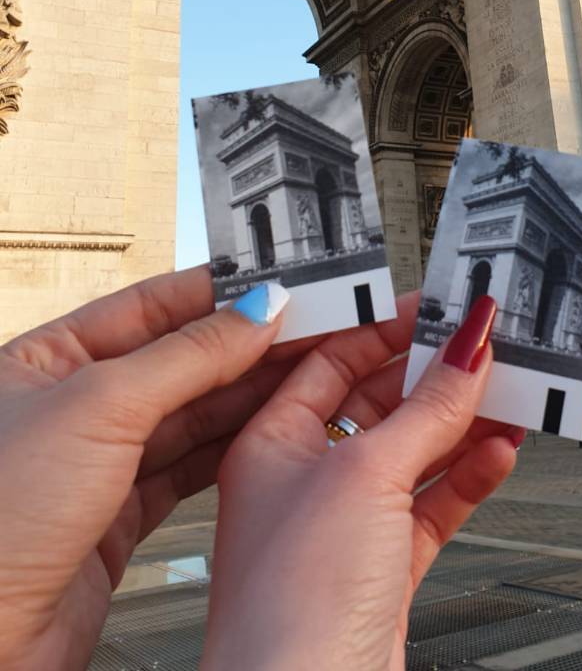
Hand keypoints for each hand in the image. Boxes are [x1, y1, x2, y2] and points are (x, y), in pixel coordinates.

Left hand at [0, 266, 331, 670]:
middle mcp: (70, 407)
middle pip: (178, 359)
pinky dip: (233, 446)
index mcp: (44, 360)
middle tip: (313, 326)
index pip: (149, 306)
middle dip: (246, 343)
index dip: (218, 293)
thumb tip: (254, 313)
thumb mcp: (99, 407)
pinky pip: (189, 467)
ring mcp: (96, 464)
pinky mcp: (118, 519)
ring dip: (250, 392)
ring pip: (190, 414)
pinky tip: (270, 427)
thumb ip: (187, 356)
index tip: (277, 285)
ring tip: (309, 369)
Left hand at [202, 297, 520, 670]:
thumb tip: (466, 353)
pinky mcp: (382, 569)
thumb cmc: (290, 606)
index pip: (330, 359)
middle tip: (483, 345)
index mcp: (270, 442)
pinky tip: (498, 454)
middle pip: (378, 403)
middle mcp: (303, 480)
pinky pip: (433, 504)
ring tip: (508, 391)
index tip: (434, 307)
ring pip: (414, 454)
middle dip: (433, 375)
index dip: (383, 327)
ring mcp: (345, 527)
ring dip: (462, 424)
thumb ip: (425, 411)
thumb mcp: (366, 475)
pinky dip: (468, 478)